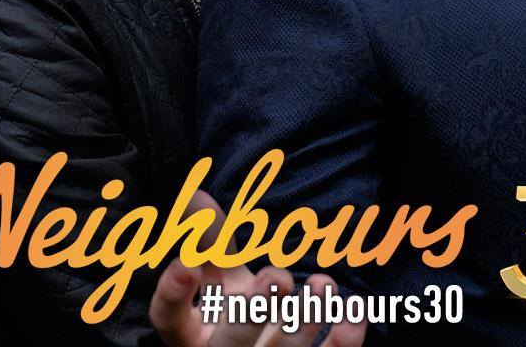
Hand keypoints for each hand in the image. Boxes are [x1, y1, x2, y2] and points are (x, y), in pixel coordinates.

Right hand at [150, 259, 366, 346]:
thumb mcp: (220, 288)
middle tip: (276, 277)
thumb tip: (193, 193)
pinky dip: (343, 340)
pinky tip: (354, 311)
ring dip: (305, 320)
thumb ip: (210, 242)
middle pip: (233, 341)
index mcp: (194, 334)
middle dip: (255, 310)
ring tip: (323, 284)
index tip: (186, 265)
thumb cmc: (236, 324)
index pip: (170, 320)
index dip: (174, 296)